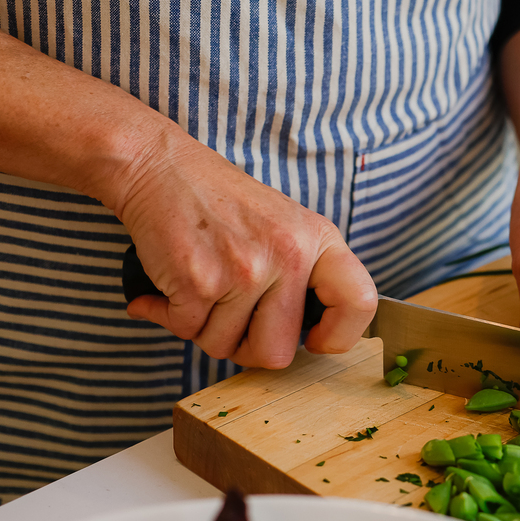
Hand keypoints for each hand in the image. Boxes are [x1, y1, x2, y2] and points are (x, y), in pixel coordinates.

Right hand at [116, 129, 377, 367]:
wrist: (161, 167)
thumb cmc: (223, 202)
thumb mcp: (286, 225)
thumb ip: (305, 275)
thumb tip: (314, 340)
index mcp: (318, 240)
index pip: (358, 302)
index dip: (339, 336)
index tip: (315, 341)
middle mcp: (288, 256)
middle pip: (277, 353)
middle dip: (247, 347)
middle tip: (231, 320)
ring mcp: (244, 270)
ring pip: (223, 346)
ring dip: (203, 328)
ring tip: (199, 288)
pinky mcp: (198, 281)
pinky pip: (185, 330)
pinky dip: (170, 316)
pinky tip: (168, 289)